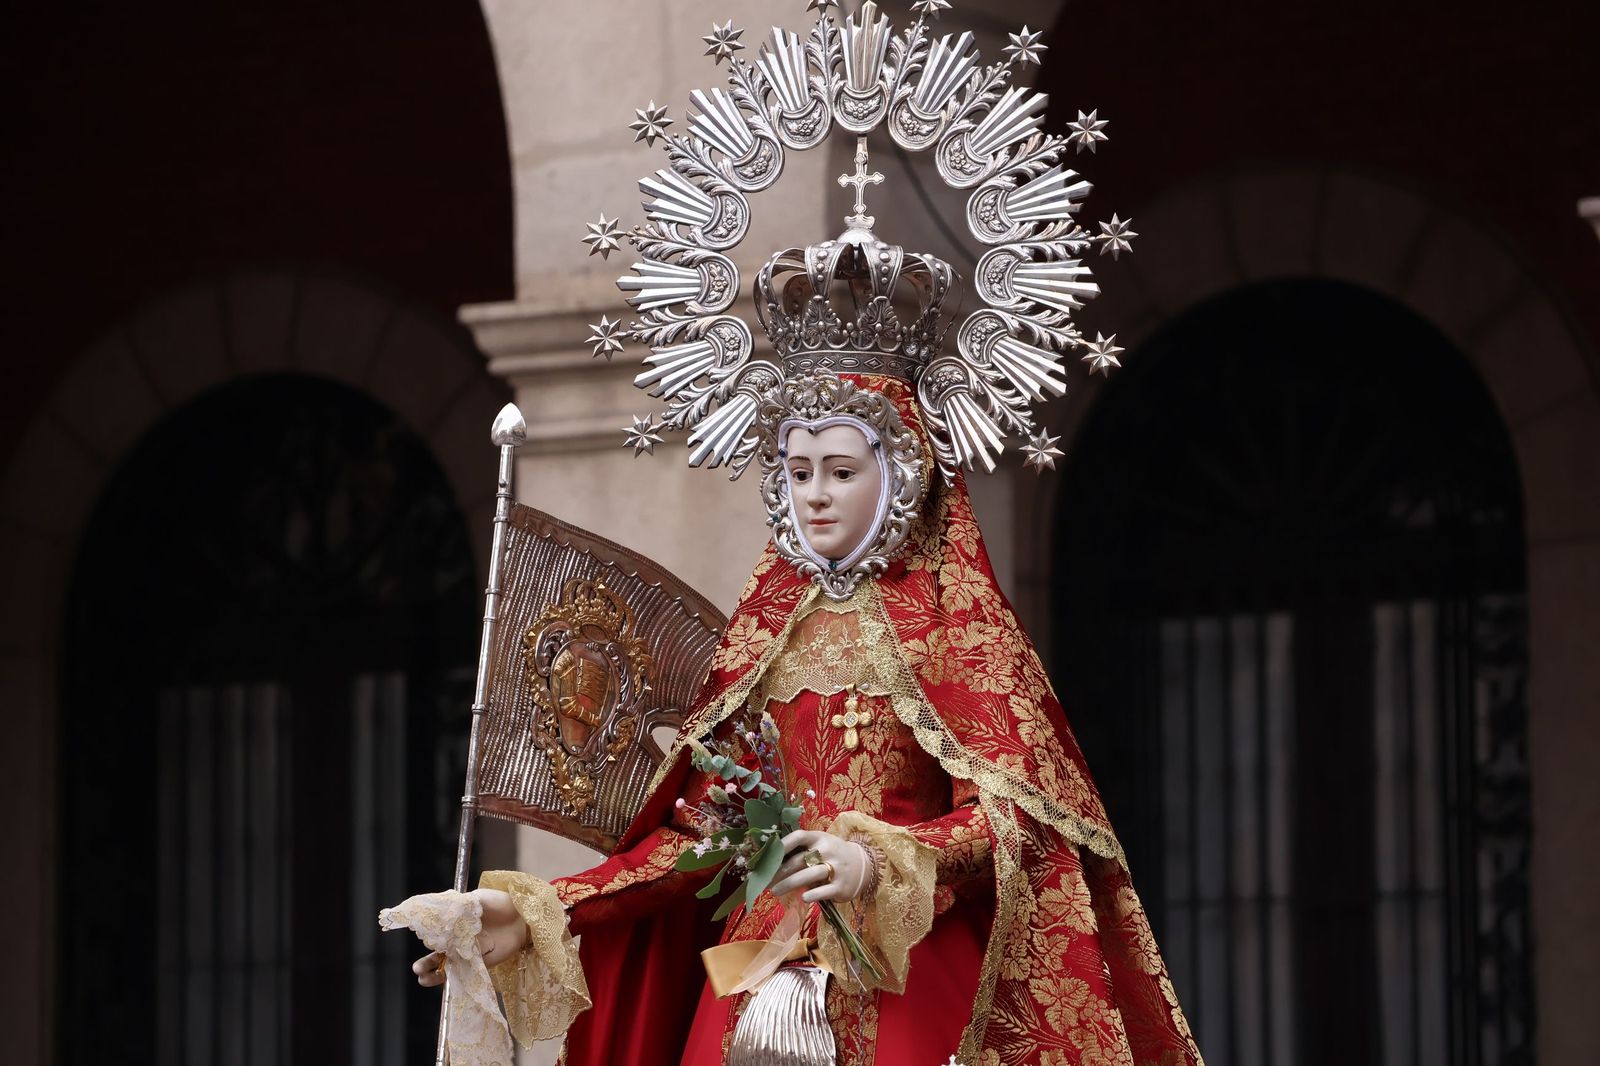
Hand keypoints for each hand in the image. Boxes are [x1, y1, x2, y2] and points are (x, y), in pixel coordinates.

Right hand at [410, 888, 527, 987]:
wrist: (523, 914)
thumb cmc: (500, 902)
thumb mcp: (478, 899)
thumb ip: (461, 907)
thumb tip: (443, 916)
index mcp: (456, 923)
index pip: (436, 934)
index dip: (426, 939)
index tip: (419, 942)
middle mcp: (460, 939)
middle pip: (439, 953)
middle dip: (426, 962)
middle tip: (416, 968)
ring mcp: (470, 952)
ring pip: (448, 965)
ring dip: (435, 973)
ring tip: (422, 978)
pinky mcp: (482, 963)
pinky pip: (465, 972)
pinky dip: (452, 977)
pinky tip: (441, 981)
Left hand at [769, 830, 870, 903]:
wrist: (864, 865)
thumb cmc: (832, 855)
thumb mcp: (820, 845)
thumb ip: (801, 850)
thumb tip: (770, 860)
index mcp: (819, 837)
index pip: (799, 836)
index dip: (783, 844)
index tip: (767, 855)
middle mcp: (827, 850)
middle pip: (799, 860)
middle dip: (779, 872)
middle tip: (765, 881)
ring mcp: (836, 868)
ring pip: (809, 874)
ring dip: (789, 884)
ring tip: (774, 891)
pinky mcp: (841, 886)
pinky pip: (825, 890)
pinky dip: (813, 894)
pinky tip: (802, 898)